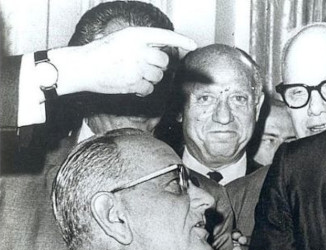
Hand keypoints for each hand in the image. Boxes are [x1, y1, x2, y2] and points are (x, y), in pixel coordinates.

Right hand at [52, 27, 196, 96]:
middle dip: (159, 65)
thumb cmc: (100, 53)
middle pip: (164, 60)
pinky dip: (144, 89)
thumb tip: (161, 50)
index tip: (192, 45)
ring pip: (159, 76)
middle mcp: (139, 50)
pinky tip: (133, 84)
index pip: (165, 36)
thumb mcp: (121, 39)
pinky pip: (150, 89)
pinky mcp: (134, 84)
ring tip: (135, 73)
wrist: (83, 67)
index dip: (181, 40)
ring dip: (151, 77)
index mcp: (135, 35)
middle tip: (145, 65)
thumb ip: (141, 43)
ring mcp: (137, 68)